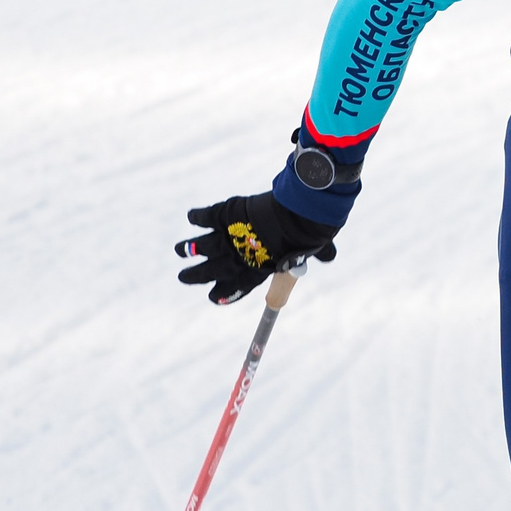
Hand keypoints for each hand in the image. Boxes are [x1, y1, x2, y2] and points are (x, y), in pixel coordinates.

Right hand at [175, 193, 339, 304]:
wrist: (297, 215)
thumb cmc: (306, 234)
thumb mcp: (311, 248)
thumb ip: (318, 254)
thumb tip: (330, 258)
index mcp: (255, 271)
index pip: (234, 288)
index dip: (222, 294)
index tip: (212, 296)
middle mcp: (237, 258)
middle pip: (208, 272)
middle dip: (194, 276)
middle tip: (183, 277)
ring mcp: (228, 237)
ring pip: (200, 247)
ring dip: (188, 248)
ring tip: (180, 249)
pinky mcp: (224, 215)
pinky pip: (204, 217)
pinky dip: (197, 216)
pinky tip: (191, 216)